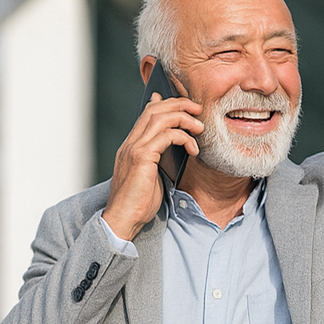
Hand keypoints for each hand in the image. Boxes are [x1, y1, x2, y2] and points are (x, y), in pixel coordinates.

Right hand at [102, 92, 203, 240]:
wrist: (123, 219)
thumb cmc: (138, 203)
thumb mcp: (151, 176)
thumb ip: (159, 159)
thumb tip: (173, 149)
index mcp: (131, 146)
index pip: (147, 114)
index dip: (166, 103)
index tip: (186, 106)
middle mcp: (130, 143)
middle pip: (154, 109)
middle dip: (179, 104)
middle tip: (198, 109)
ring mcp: (134, 148)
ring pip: (160, 118)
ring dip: (183, 118)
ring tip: (199, 127)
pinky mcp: (141, 157)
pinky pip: (166, 136)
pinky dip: (183, 137)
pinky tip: (193, 149)